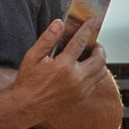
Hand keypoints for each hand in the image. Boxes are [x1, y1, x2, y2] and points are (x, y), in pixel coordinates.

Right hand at [16, 14, 102, 128]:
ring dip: (99, 61)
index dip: (89, 28)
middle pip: (100, 59)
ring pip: (101, 72)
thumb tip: (59, 23)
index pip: (81, 41)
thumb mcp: (32, 56)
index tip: (94, 21)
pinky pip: (95, 83)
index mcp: (63, 66)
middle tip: (93, 43)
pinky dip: (94, 74)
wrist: (27, 107)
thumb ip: (48, 39)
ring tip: (91, 56)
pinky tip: (85, 70)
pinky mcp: (82, 97)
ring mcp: (81, 90)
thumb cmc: (28, 81)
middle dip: (99, 48)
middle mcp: (76, 78)